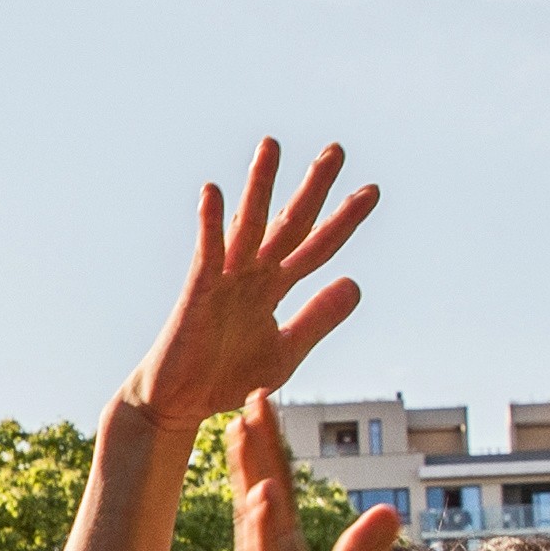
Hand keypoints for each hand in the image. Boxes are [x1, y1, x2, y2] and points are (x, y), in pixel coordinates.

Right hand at [118, 142, 378, 431]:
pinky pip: (206, 254)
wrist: (178, 405)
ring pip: (246, 225)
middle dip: (312, 188)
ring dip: (259, 185)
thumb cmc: (225, 378)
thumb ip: (318, 318)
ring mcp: (223, 280)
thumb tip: (356, 281)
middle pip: (288, 223)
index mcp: (274, 286)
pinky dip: (209, 224)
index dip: (343, 220)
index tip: (371, 191)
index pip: (316, 246)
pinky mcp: (197, 294)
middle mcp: (251, 274)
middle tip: (337, 150)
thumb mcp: (285, 351)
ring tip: (271, 146)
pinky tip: (212, 192)